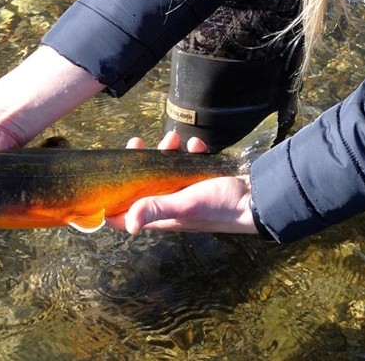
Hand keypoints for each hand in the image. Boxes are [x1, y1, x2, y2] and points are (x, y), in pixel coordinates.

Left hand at [109, 131, 257, 236]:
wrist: (256, 199)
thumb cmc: (221, 206)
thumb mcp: (186, 205)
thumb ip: (157, 209)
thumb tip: (128, 224)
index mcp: (162, 217)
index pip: (126, 215)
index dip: (112, 198)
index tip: (108, 175)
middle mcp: (171, 206)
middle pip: (144, 185)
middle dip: (140, 163)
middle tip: (138, 143)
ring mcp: (186, 192)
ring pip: (166, 171)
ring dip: (166, 153)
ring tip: (173, 139)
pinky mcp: (202, 181)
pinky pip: (188, 164)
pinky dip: (190, 153)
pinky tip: (197, 146)